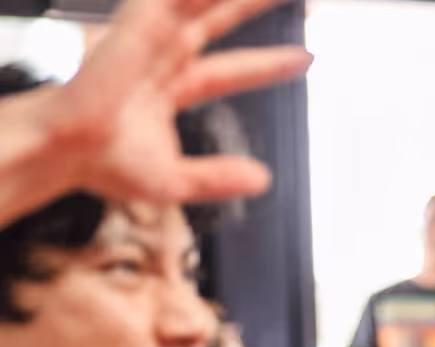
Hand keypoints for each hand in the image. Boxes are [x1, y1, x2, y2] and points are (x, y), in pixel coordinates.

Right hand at [24, 0, 311, 206]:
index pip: (232, 70)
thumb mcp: (174, 180)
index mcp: (172, 88)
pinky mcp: (138, 25)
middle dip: (255, 6)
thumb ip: (218, 177)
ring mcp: (151, 38)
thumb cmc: (102, 163)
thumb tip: (262, 180)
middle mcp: (163, 56)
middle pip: (219, 21)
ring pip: (201, 1)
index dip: (270, 64)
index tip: (307, 58)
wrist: (67, 149)